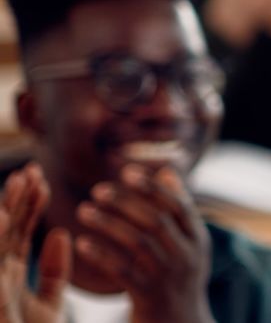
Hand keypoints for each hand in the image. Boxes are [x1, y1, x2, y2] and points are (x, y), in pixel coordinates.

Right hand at [0, 167, 68, 322]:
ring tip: (20, 184)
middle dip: (16, 203)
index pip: (16, 236)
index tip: (41, 176)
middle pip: (4, 236)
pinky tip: (3, 219)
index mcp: (8, 280)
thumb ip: (53, 271)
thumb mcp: (47, 306)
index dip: (26, 206)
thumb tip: (60, 233)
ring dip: (5, 216)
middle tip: (32, 170)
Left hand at [74, 167, 214, 322]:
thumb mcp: (189, 245)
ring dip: (108, 224)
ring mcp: (168, 276)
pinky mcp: (148, 296)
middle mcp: (187, 256)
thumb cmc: (179, 278)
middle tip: (98, 190)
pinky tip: (82, 242)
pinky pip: (121, 270)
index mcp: (198, 240)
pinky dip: (101, 254)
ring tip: (83, 211)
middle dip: (126, 202)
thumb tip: (166, 171)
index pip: (178, 206)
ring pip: (137, 243)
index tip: (127, 172)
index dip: (153, 187)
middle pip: (156, 221)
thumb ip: (178, 210)